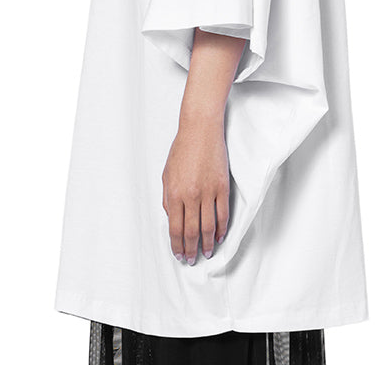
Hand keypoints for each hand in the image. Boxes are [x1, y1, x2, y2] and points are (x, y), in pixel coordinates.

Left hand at [161, 113, 229, 263]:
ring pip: (208, 227)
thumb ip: (168, 199)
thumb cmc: (182, 149)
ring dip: (207, 243)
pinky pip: (223, 214)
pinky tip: (219, 236)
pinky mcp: (222, 187)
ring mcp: (208, 192)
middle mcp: (191, 196)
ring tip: (208, 252)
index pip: (175, 228)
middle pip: (191, 232)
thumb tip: (172, 219)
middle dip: (191, 249)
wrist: (200, 130)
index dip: (177, 245)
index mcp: (174, 193)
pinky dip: (222, 228)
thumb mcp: (166, 174)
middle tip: (192, 259)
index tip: (179, 254)